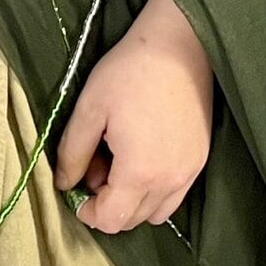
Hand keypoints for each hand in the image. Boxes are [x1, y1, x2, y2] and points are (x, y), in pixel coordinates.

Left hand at [55, 0, 213, 232]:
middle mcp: (169, 182)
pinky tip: (143, 151)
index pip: (110, 220)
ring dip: (132, 198)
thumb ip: (73, 152)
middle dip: (107, 201)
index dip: (87, 210)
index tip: (76, 185)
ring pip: (155, 211)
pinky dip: (155, 187)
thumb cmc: (129, 72)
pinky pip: (175, 193)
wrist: (178, 45)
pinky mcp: (201, 159)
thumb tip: (64, 183)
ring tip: (120, 157)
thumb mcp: (90, 108)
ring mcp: (189, 172)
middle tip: (96, 161)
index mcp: (139, 173)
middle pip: (132, 220)